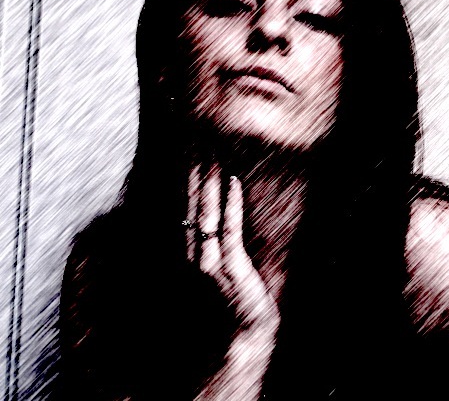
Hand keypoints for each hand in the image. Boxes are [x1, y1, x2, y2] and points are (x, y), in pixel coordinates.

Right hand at [187, 165, 278, 399]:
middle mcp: (193, 252)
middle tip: (196, 136)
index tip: (188, 144)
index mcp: (190, 247)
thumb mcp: (220, 260)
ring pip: (206, 212)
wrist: (244, 330)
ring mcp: (210, 260)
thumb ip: (213, 235)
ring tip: (211, 151)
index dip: (186, 174)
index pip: (185, 203)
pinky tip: (233, 180)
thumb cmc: (233, 294)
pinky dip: (231, 204)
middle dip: (193, 169)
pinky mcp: (231, 268)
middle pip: (191, 202)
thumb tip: (214, 205)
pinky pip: (229, 230)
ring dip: (208, 180)